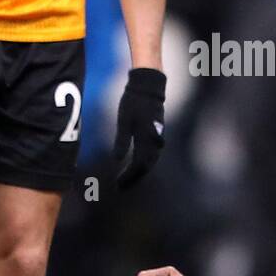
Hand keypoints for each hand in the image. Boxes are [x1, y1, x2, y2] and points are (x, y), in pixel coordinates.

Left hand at [114, 68, 165, 188]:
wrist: (148, 87)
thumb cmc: (134, 102)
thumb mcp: (124, 121)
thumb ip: (122, 141)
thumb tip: (117, 160)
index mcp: (146, 139)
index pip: (138, 165)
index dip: (128, 177)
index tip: (118, 186)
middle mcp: (155, 141)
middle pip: (146, 167)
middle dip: (133, 178)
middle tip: (121, 187)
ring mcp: (157, 138)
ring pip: (150, 161)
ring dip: (139, 172)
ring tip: (127, 179)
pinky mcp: (156, 134)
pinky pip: (151, 154)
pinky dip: (144, 162)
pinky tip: (136, 164)